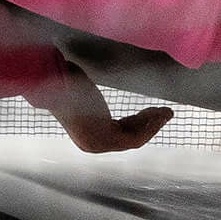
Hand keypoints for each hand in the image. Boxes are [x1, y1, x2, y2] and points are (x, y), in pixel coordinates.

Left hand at [27, 68, 172, 153]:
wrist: (54, 75)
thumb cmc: (65, 79)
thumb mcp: (85, 94)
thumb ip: (97, 104)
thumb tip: (96, 98)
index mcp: (87, 134)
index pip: (119, 135)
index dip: (139, 124)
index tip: (154, 112)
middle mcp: (90, 144)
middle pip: (129, 138)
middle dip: (150, 124)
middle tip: (165, 112)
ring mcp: (96, 143)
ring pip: (134, 138)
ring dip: (153, 124)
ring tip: (166, 112)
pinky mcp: (103, 139)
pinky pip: (133, 138)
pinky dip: (149, 125)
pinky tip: (158, 113)